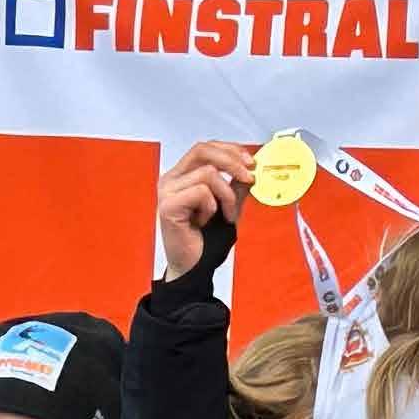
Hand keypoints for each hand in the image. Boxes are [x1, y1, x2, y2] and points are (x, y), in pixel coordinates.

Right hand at [158, 141, 255, 279]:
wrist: (194, 270)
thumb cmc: (205, 244)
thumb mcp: (229, 208)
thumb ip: (235, 187)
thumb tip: (250, 169)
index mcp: (182, 176)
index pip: (205, 148)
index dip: (230, 149)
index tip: (250, 162)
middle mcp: (171, 180)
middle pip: (203, 150)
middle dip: (232, 162)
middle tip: (249, 178)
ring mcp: (167, 191)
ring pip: (208, 173)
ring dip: (226, 196)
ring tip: (225, 216)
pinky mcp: (168, 205)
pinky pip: (202, 192)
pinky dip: (212, 207)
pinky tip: (205, 222)